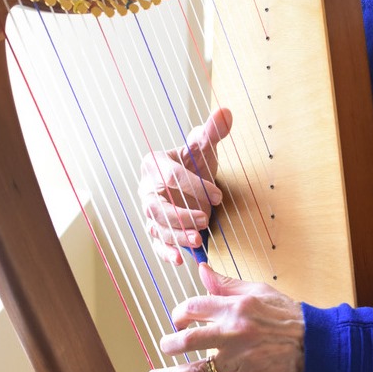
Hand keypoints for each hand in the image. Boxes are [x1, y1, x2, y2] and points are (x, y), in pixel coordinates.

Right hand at [140, 108, 231, 264]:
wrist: (189, 178)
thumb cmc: (194, 160)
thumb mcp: (204, 146)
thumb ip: (213, 130)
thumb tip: (226, 112)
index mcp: (154, 164)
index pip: (172, 175)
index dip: (194, 186)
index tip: (219, 195)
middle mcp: (146, 189)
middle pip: (158, 206)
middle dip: (180, 215)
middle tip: (204, 220)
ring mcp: (149, 211)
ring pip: (157, 226)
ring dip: (176, 235)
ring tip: (197, 240)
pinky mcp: (155, 228)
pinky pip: (156, 242)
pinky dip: (166, 252)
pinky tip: (180, 259)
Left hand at [146, 263, 304, 371]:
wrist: (312, 343)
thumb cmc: (284, 315)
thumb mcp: (257, 290)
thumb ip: (225, 284)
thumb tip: (202, 270)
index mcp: (236, 307)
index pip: (194, 307)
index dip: (179, 313)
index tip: (178, 319)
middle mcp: (234, 333)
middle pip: (189, 341)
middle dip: (170, 344)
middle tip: (164, 345)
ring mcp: (239, 361)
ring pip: (196, 371)